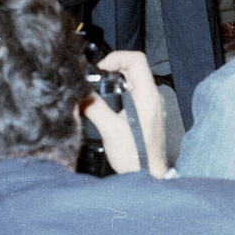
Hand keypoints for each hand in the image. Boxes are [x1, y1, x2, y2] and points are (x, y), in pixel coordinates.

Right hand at [81, 50, 166, 177]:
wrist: (149, 176)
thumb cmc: (135, 156)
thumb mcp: (110, 131)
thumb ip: (95, 109)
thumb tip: (81, 95)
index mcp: (148, 95)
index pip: (137, 60)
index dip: (117, 58)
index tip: (100, 69)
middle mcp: (153, 96)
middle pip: (135, 68)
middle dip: (114, 69)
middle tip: (96, 79)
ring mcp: (153, 104)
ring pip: (135, 81)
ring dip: (116, 82)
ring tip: (99, 91)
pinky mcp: (149, 113)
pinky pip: (136, 94)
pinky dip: (121, 93)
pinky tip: (109, 105)